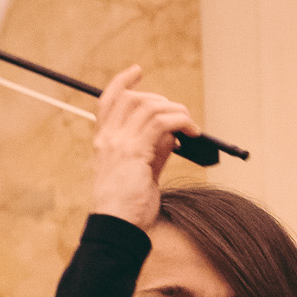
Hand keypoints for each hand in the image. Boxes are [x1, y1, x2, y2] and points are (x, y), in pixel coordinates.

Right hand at [91, 65, 201, 230]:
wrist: (119, 225)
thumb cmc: (129, 206)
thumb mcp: (143, 172)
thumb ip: (155, 150)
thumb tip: (172, 135)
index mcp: (104, 142)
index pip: (108, 101)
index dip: (122, 82)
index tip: (137, 71)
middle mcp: (108, 138)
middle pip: (131, 98)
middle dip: (160, 100)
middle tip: (181, 116)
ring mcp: (119, 143)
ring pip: (149, 107)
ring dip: (176, 111)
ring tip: (191, 127)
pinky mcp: (134, 151)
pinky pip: (161, 122)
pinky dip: (180, 121)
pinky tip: (191, 133)